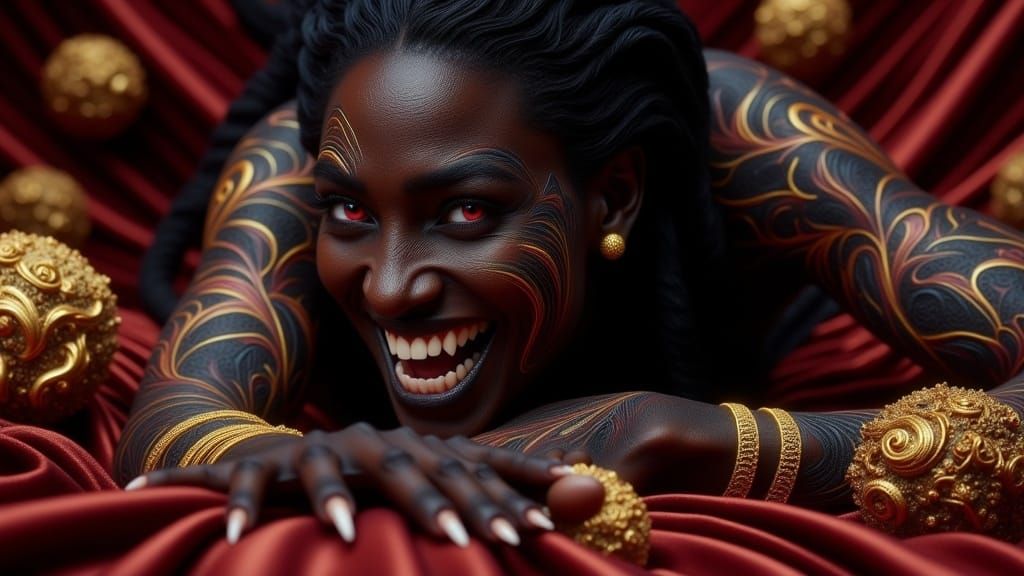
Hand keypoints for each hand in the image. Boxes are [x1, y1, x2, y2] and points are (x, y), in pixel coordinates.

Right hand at [126, 423, 571, 546]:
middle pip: (418, 469)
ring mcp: (319, 451)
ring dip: (365, 500)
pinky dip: (241, 502)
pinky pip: (250, 480)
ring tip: (392, 534)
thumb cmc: (361, 478)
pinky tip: (239, 534)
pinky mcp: (264, 466)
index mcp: (410, 449)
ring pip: (343, 470)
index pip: (464, 470)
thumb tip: (586, 484)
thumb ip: (490, 491)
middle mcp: (371, 442)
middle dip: (455, 505)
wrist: (269, 455)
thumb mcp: (422, 487)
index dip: (503, 498)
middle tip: (489, 543)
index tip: (541, 530)